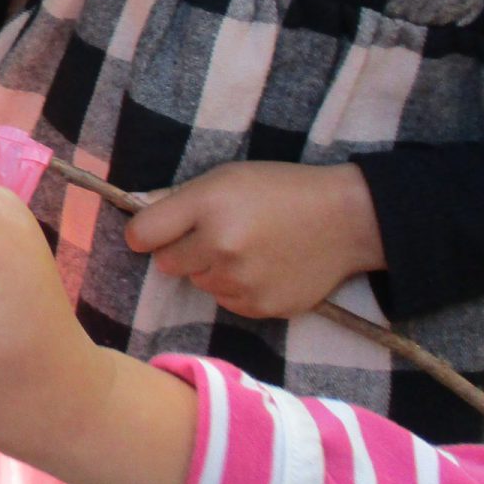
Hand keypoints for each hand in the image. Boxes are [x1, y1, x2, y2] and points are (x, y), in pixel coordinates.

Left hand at [124, 161, 385, 318]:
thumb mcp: (227, 177)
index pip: (142, 234)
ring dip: (212, 270)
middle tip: (213, 236)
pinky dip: (236, 288)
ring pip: (199, 283)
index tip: (152, 234)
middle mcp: (220, 246)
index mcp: (207, 206)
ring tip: (247, 249)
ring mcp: (241, 281)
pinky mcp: (260, 307)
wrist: (345, 219)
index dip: (143, 234)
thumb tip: (137, 215)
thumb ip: (179, 199)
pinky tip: (263, 268)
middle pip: (167, 264)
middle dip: (181, 251)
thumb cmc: (281, 190)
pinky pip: (227, 302)